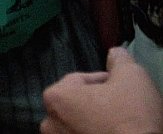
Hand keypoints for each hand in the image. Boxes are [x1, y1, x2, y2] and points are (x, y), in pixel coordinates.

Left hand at [40, 47, 162, 133]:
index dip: (103, 79)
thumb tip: (114, 53)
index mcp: (54, 98)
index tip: (121, 86)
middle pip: (74, 103)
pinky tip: (112, 133)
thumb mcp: (131, 77)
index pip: (78, 79)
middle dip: (95, 101)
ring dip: (92, 120)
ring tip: (116, 122)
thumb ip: (119, 61)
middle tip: (119, 104)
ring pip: (76, 124)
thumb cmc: (130, 116)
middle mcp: (48, 123)